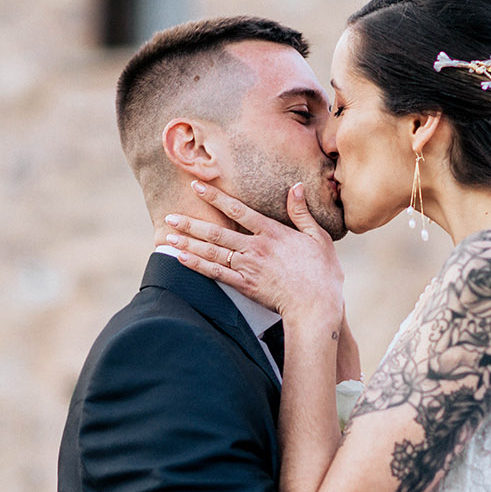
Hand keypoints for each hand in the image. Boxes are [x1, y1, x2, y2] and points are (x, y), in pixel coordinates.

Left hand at [165, 181, 343, 324]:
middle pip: (217, 232)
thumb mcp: (318, 237)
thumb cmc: (322, 273)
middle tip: (170, 216)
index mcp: (272, 232)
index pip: (238, 210)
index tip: (197, 186)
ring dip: (188, 242)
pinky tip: (181, 258)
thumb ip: (302, 212)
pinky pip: (216, 274)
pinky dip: (197, 265)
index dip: (215, 197)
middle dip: (192, 223)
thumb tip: (295, 187)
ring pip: (212, 252)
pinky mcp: (245, 286)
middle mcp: (255, 248)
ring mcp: (248, 267)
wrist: (316, 305)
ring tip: (168, 234)